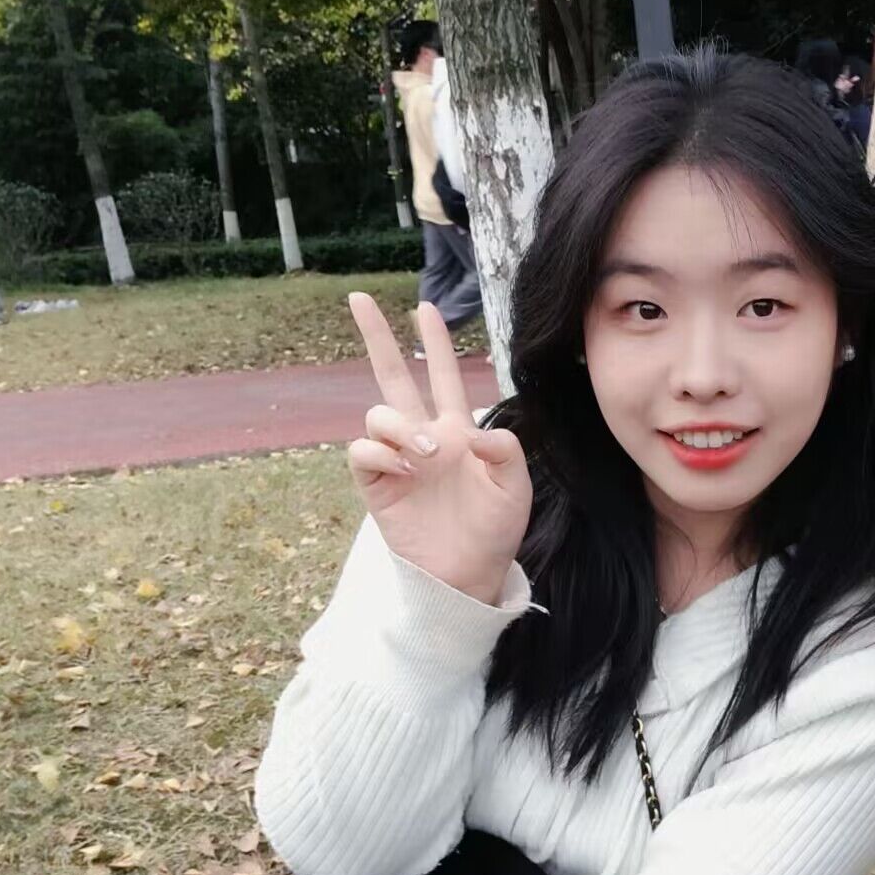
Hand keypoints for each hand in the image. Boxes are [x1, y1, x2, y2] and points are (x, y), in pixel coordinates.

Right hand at [347, 295, 531, 604]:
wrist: (468, 575)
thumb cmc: (494, 531)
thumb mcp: (515, 487)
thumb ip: (505, 451)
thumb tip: (473, 433)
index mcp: (458, 431)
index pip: (444, 377)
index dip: (436, 343)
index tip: (424, 307)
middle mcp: (423, 438)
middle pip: (394, 378)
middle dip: (377, 338)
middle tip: (359, 299)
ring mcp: (397, 461)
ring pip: (378, 414)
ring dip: (398, 424)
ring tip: (425, 454)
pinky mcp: (377, 486)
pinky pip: (363, 452)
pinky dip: (380, 454)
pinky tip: (405, 470)